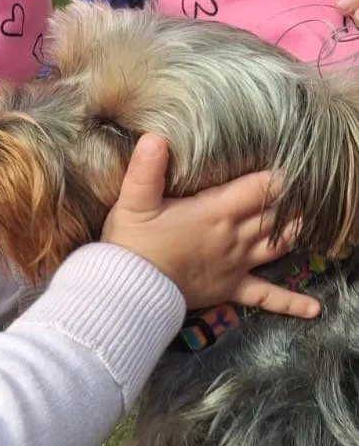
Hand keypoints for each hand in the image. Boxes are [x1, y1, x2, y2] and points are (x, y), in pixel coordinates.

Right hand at [101, 135, 320, 316]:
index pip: (261, 188)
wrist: (129, 289)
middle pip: (276, 214)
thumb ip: (146, 169)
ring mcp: (236, 264)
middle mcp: (234, 236)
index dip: (281, 176)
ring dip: (298, 232)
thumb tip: (154, 137)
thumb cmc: (131, 244)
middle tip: (312, 187)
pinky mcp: (230, 288)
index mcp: (216, 212)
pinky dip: (292, 303)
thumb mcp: (133, 202)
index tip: (297, 163)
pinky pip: (266, 297)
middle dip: (295, 200)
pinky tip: (314, 308)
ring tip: (315, 221)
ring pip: (279, 245)